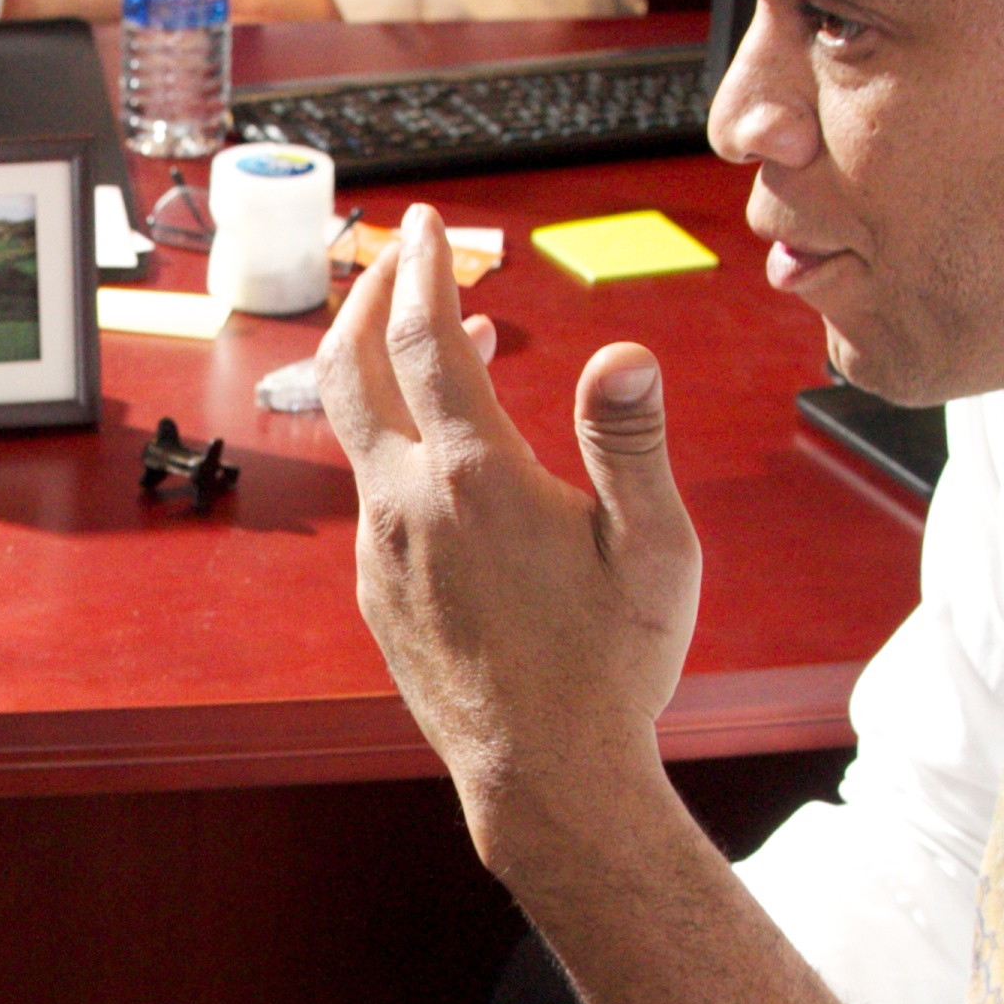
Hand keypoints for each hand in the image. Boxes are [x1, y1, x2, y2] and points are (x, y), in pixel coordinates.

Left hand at [316, 204, 704, 865]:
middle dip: (368, 295)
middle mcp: (407, 504)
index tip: (431, 225)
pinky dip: (394, 436)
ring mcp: (381, 549)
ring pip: (353, 429)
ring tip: (442, 335)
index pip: (424, 337)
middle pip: (349, 366)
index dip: (425, 268)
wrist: (545, 778)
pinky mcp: (376, 588)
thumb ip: (630, 442)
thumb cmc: (611, 666)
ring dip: (385, 367)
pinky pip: (371, 489)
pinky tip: (446, 450)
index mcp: (475, 478)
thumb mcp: (655, 550)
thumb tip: (621, 350)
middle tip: (400, 253)